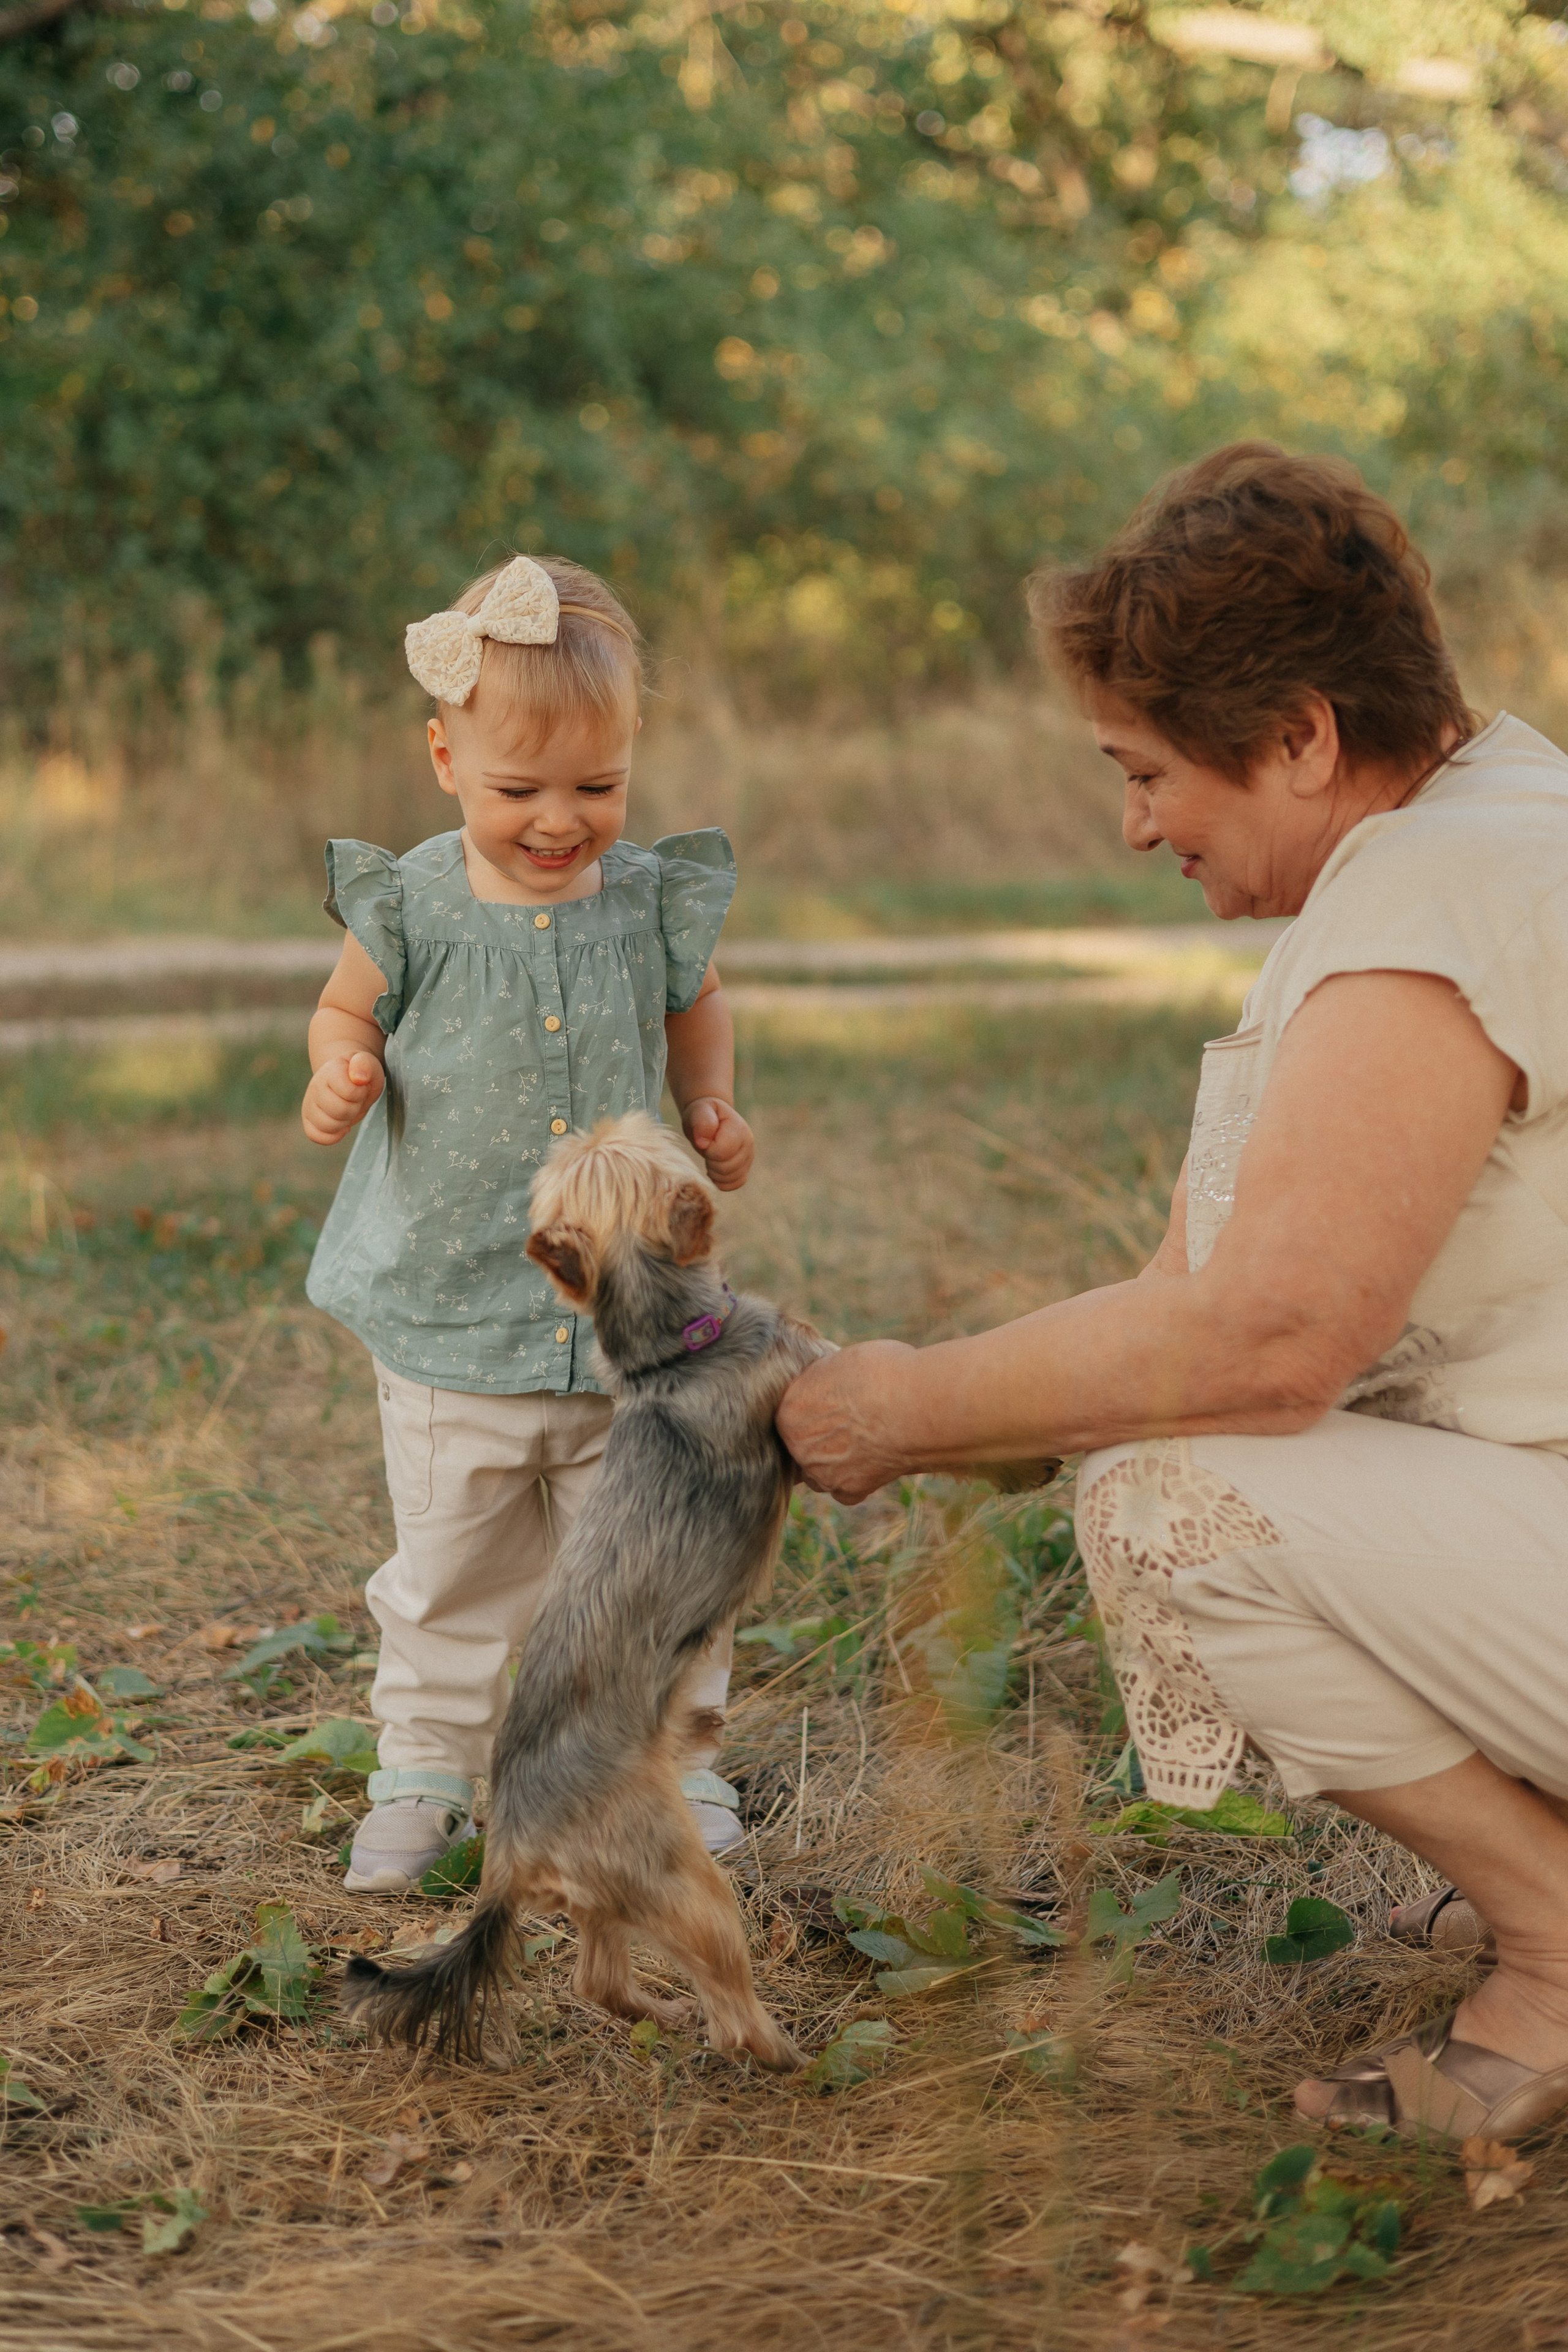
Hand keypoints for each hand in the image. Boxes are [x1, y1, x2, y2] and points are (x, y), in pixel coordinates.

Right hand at [302, 1051, 384, 1144]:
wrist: (349, 1079)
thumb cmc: (360, 1074)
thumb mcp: (368, 1064)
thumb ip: (365, 1065)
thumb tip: (359, 1078)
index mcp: (330, 1071)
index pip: (349, 1092)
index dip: (360, 1093)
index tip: (360, 1086)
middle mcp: (315, 1086)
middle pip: (340, 1111)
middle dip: (355, 1108)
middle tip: (355, 1100)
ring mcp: (309, 1104)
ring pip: (328, 1126)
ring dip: (345, 1122)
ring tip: (348, 1110)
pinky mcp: (308, 1120)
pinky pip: (316, 1136)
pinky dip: (333, 1136)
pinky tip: (342, 1126)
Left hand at [682, 1096, 754, 1190]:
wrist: (709, 1118)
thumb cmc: (702, 1114)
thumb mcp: (699, 1111)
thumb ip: (702, 1122)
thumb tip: (703, 1143)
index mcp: (739, 1129)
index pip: (723, 1152)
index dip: (709, 1150)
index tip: (705, 1140)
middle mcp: (748, 1144)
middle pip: (727, 1168)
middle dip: (711, 1161)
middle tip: (707, 1148)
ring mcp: (749, 1157)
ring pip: (732, 1178)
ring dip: (715, 1171)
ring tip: (710, 1156)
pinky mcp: (745, 1168)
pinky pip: (736, 1184)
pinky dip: (722, 1181)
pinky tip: (714, 1168)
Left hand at [776, 1341, 918, 1502]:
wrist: (917, 1406)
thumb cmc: (883, 1374)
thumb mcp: (842, 1361)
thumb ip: (825, 1381)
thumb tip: (828, 1383)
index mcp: (790, 1410)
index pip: (792, 1413)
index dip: (814, 1407)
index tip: (835, 1401)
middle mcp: (798, 1446)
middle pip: (803, 1445)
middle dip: (822, 1436)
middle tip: (852, 1421)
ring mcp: (822, 1472)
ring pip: (820, 1471)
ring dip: (835, 1461)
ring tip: (866, 1440)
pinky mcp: (849, 1490)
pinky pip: (845, 1490)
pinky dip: (857, 1479)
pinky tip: (875, 1460)